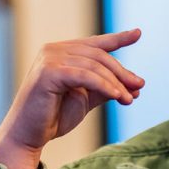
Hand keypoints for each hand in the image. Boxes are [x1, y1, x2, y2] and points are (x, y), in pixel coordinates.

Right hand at [0, 29, 143, 168]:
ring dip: (116, 83)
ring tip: (130, 99)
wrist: (28, 135)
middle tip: (139, 86)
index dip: (118, 38)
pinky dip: (104, 85)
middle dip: (122, 72)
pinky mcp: (48, 72)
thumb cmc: (53, 117)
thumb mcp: (85, 99)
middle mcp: (54, 50)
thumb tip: (136, 86)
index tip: (138, 33)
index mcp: (61, 52)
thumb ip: (105, 88)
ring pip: (94, 66)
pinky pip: (85, 76)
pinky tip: (117, 96)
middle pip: (98, 55)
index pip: (94, 43)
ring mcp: (49, 59)